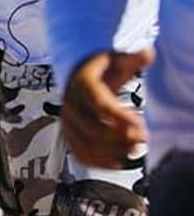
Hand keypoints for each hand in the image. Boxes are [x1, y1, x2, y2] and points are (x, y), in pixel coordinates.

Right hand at [61, 49, 152, 168]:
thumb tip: (147, 53)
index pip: (99, 104)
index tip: (139, 124)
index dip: (120, 117)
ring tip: (133, 149)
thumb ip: (131, 58)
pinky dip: (97, 161)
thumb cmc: (101, 68)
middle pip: (92, 129)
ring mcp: (68, 121)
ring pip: (85, 144)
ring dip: (111, 151)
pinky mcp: (69, 134)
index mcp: (81, 83)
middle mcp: (70, 104)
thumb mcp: (116, 58)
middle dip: (120, 138)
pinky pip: (79, 153)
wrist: (79, 75)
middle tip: (142, 138)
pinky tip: (117, 161)